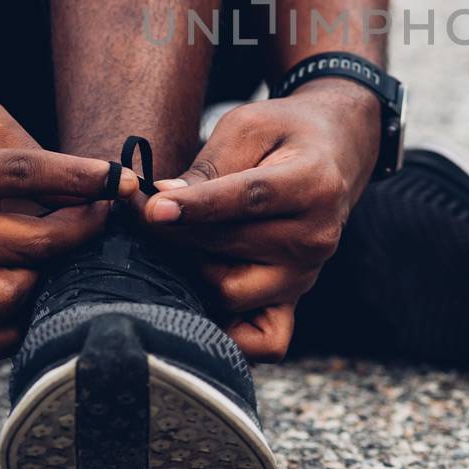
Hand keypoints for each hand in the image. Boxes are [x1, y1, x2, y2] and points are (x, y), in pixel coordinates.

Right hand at [0, 98, 135, 357]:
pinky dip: (13, 327)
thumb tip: (96, 189)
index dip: (83, 178)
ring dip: (51, 276)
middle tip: (100, 213)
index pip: (26, 176)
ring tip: (61, 251)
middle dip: (83, 229)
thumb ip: (34, 152)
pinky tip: (32, 292)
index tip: (121, 181)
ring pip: (12, 297)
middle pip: (31, 244)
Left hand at [131, 79, 380, 360]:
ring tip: (165, 243)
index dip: (198, 205)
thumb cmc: (284, 134)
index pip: (250, 199)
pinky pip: (263, 341)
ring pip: (229, 291)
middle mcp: (318, 237)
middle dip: (176, 232)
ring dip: (188, 269)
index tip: (152, 208)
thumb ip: (209, 165)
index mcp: (315, 184)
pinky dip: (228, 332)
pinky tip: (198, 298)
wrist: (332, 155)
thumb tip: (160, 202)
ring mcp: (307, 274)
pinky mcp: (295, 300)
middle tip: (137, 212)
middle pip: (230, 246)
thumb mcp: (249, 127)